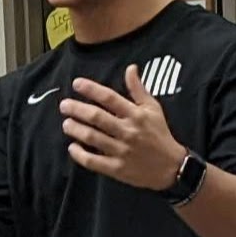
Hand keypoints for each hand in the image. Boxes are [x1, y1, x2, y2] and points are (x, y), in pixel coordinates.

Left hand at [62, 67, 187, 190]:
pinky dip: (79, 153)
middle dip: (77, 109)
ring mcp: (122, 151)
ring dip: (75, 129)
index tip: (76, 83)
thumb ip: (138, 89)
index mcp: (136, 115)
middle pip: (97, 117)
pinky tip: (72, 146)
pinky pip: (92, 161)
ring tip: (66, 123)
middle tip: (64, 105)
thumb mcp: (153, 108)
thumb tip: (131, 68)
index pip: (110, 98)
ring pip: (92, 137)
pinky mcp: (117, 168)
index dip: (91, 89)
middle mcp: (128, 131)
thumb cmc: (159, 134)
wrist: (171, 167)